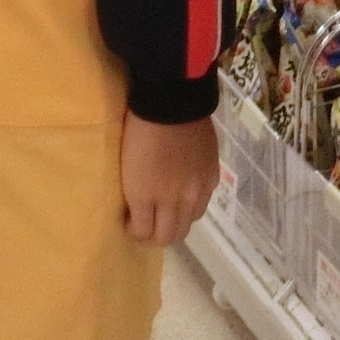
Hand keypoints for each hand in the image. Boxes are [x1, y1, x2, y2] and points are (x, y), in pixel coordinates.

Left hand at [121, 114, 219, 247]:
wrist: (171, 102)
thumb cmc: (139, 131)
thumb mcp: (128, 168)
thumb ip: (137, 197)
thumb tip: (138, 214)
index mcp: (148, 197)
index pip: (144, 234)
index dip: (135, 233)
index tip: (130, 222)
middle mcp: (175, 200)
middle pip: (169, 236)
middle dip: (156, 236)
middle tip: (148, 225)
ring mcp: (197, 189)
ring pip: (189, 223)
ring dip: (176, 223)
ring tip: (168, 210)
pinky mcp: (212, 176)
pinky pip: (203, 204)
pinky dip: (192, 205)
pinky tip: (185, 192)